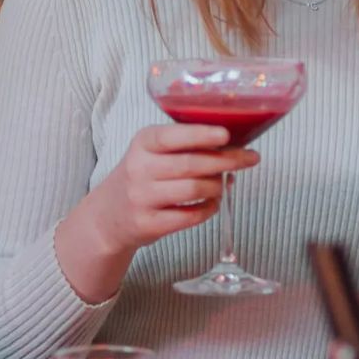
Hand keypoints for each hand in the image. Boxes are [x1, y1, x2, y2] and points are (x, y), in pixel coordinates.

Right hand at [87, 123, 257, 256]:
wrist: (108, 215)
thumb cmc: (142, 175)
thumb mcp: (152, 150)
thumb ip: (183, 143)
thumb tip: (232, 141)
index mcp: (143, 142)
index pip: (173, 136)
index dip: (202, 134)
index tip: (226, 134)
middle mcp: (139, 168)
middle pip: (191, 164)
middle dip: (227, 160)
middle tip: (250, 158)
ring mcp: (142, 198)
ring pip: (194, 189)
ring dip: (218, 186)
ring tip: (222, 183)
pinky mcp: (149, 224)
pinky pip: (190, 216)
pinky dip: (209, 208)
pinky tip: (211, 203)